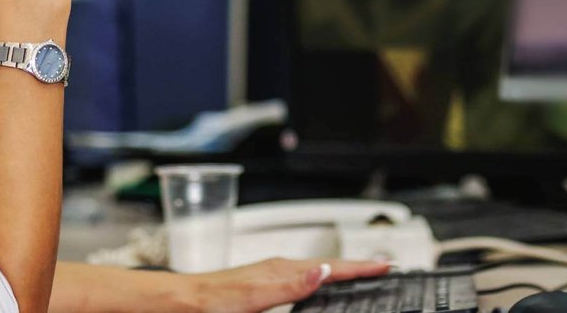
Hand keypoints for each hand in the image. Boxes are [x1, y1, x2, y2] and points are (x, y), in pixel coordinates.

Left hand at [187, 259, 394, 312]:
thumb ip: (291, 285)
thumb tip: (324, 272)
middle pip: (328, 266)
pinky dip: (318, 281)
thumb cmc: (211, 301)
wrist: (181, 302)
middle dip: (356, 266)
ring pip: (315, 272)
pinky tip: (315, 288)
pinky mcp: (262, 286)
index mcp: (282, 270)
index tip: (386, 265)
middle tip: (381, 267)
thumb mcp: (255, 297)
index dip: (360, 267)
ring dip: (339, 272)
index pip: (331, 267)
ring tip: (357, 274)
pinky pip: (300, 280)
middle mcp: (279, 269)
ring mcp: (271, 276)